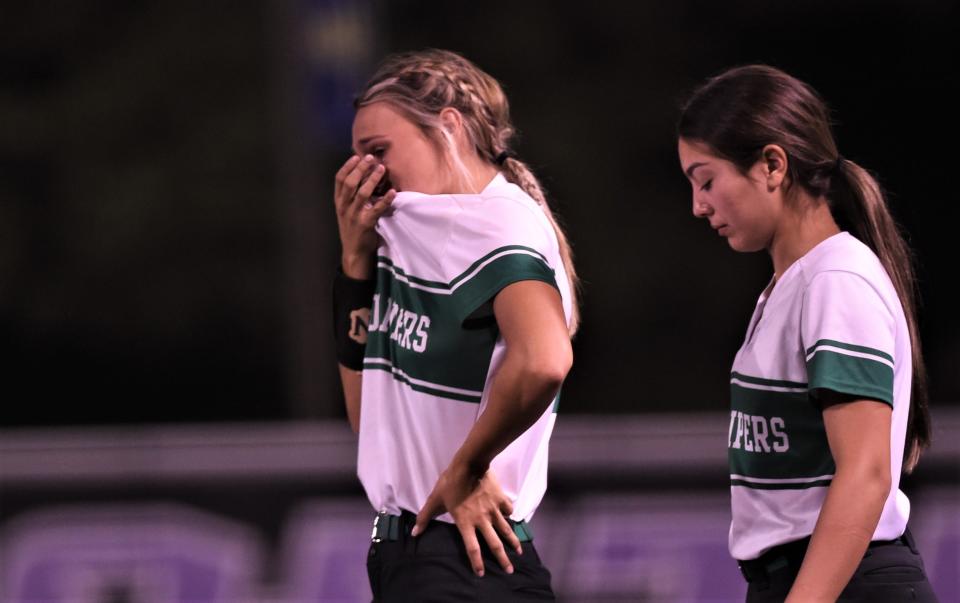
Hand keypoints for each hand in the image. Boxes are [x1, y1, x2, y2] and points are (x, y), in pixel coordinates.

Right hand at [333, 154, 395, 278]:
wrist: (354, 252)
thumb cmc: (353, 228)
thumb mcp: (347, 211)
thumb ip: (351, 196)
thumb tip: (363, 176)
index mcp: (339, 202)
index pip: (339, 180)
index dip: (347, 167)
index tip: (356, 156)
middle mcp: (344, 207)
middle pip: (350, 183)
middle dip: (360, 168)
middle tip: (371, 158)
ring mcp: (354, 215)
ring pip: (362, 193)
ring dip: (372, 179)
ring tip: (381, 168)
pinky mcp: (366, 224)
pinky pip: (377, 209)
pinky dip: (385, 199)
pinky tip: (392, 192)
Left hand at [413, 466, 521, 576]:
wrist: (470, 464)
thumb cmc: (450, 483)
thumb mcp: (435, 499)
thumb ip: (425, 516)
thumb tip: (414, 533)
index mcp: (465, 523)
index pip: (472, 548)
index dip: (476, 562)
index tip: (481, 573)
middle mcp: (482, 520)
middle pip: (494, 544)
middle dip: (503, 559)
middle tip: (510, 571)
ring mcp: (493, 510)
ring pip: (505, 530)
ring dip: (513, 541)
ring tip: (519, 552)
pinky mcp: (501, 499)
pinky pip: (508, 510)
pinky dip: (509, 514)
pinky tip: (511, 516)